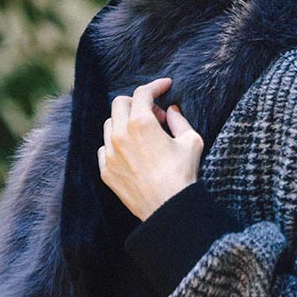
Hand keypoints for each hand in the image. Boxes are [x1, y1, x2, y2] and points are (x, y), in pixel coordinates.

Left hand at [98, 77, 202, 219]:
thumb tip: (171, 111)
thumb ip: (179, 121)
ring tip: (144, 134)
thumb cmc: (183, 176)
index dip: (155, 86)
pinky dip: (116, 144)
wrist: (169, 209)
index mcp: (141, 123)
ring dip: (125, 122)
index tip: (164, 86)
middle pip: (120, 104)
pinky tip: (132, 152)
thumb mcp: (191, 142)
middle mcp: (120, 135)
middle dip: (138, 103)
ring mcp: (110, 154)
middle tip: (156, 114)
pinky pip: (105, 149)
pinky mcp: (106, 171)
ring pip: (109, 125)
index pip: (142, 93)